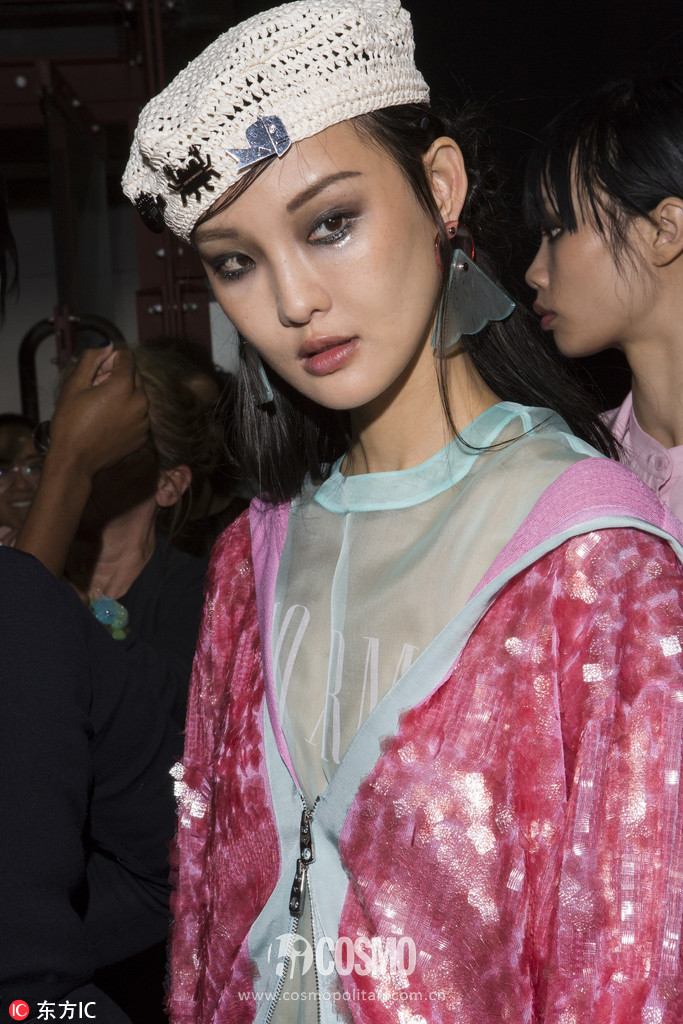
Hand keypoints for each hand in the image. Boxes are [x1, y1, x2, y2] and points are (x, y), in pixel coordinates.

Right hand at [48, 344, 149, 478]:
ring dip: (124, 396)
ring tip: (101, 409)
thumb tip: (108, 346)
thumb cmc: (71, 423)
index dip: (109, 361)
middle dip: (117, 377)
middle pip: (135, 376)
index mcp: (125, 386)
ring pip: (138, 396)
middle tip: (96, 392)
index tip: (96, 374)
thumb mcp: (75, 385)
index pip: (127, 358)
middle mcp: (141, 402)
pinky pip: (139, 415)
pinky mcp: (143, 436)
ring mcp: (144, 421)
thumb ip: (92, 359)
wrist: (75, 461)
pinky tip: (108, 423)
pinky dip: (127, 414)